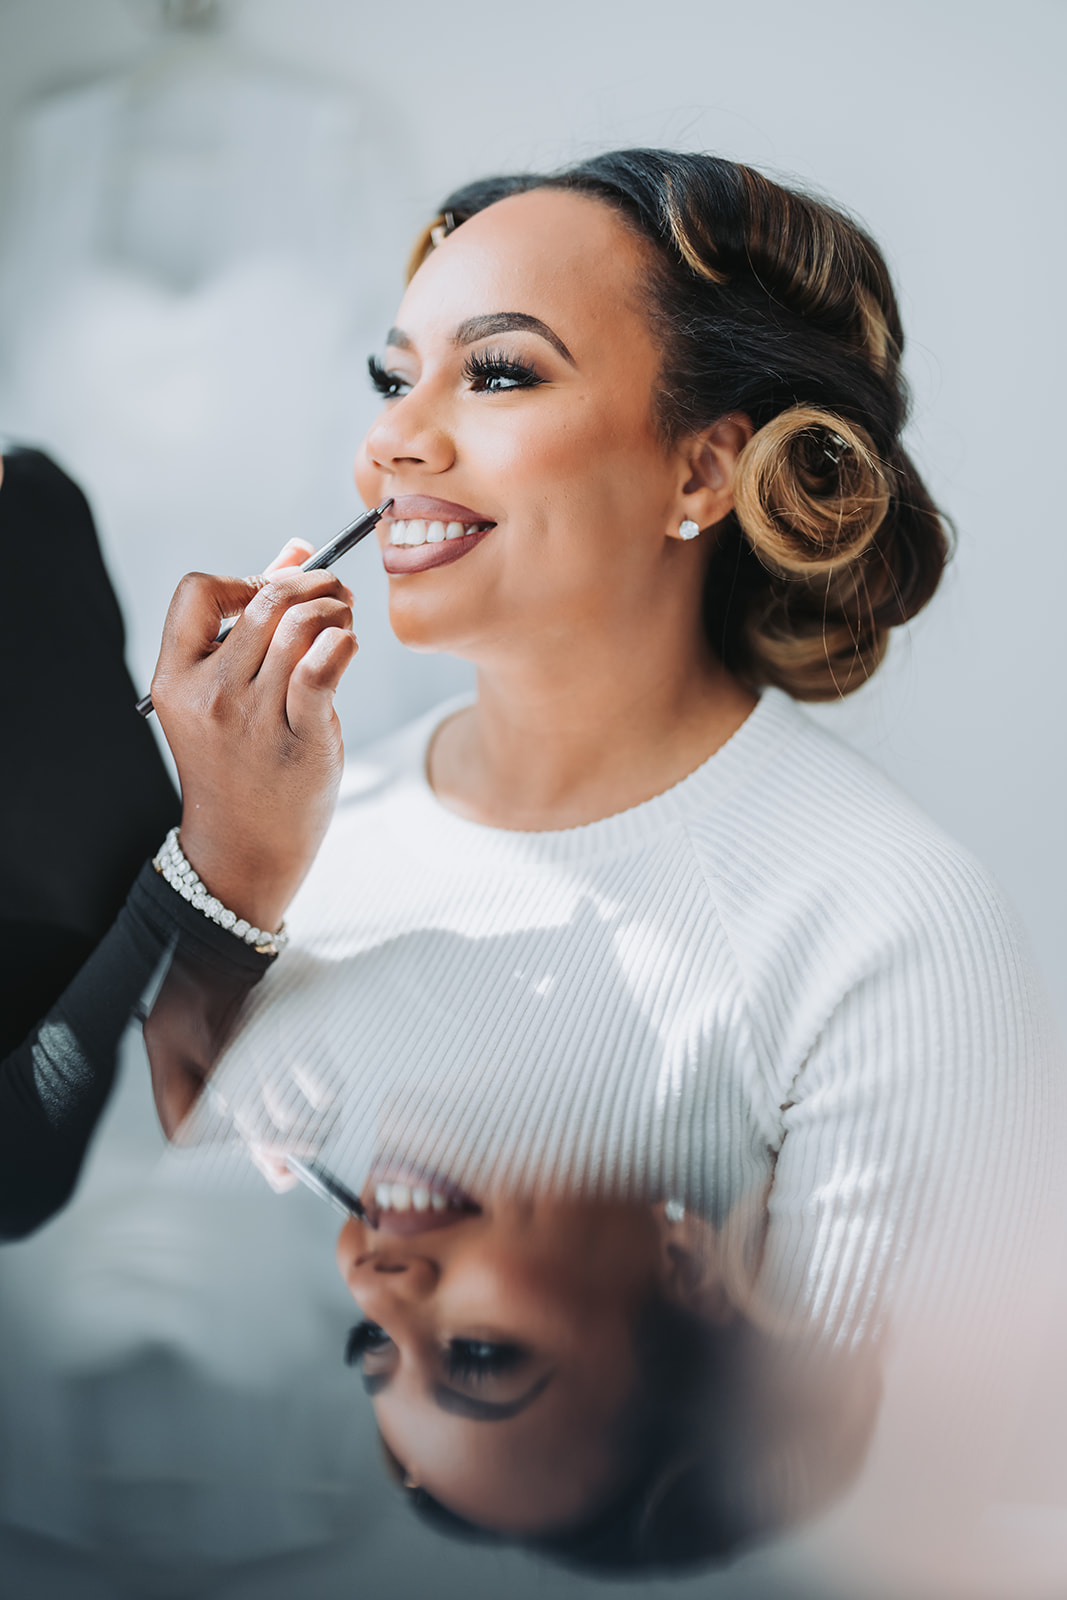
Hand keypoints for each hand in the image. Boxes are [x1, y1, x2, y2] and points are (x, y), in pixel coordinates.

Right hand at [148, 539, 355, 930]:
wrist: (245, 849)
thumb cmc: (240, 764)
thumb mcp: (225, 694)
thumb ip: (254, 619)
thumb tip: (299, 548)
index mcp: (175, 679)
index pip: (198, 591)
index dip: (244, 579)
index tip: (274, 595)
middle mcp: (209, 695)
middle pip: (263, 600)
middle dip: (311, 582)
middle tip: (334, 593)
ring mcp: (252, 719)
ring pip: (298, 627)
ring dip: (335, 608)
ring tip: (345, 618)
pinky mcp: (298, 739)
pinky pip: (322, 666)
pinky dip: (343, 642)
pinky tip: (348, 647)